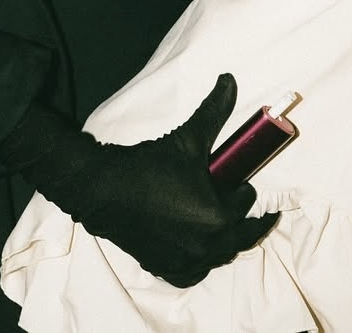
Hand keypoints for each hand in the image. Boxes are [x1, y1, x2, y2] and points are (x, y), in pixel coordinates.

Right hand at [2, 74, 276, 286]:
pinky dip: (200, 260)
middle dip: (245, 219)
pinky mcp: (165, 268)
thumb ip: (215, 110)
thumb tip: (230, 79)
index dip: (245, 189)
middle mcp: (206, 247)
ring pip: (219, 256)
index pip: (246, 204)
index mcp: (218, 218)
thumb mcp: (187, 137)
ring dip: (225, 241)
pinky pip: (193, 271)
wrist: (104, 190)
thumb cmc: (149, 165)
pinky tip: (198, 245)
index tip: (242, 180)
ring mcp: (185, 262)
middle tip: (243, 201)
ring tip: (223, 221)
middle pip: (240, 237)